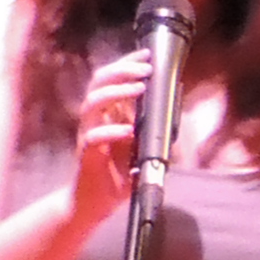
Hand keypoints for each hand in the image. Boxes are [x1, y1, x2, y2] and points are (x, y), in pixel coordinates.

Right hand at [69, 49, 152, 230]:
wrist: (94, 204)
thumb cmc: (118, 175)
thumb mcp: (141, 146)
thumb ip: (150, 127)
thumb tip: (172, 108)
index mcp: (108, 114)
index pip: (111, 79)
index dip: (127, 64)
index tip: (147, 55)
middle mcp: (95, 120)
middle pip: (99, 83)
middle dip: (122, 70)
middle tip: (145, 68)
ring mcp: (88, 135)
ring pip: (92, 103)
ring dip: (116, 92)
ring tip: (138, 89)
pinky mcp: (87, 156)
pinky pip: (93, 138)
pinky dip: (111, 131)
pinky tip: (128, 131)